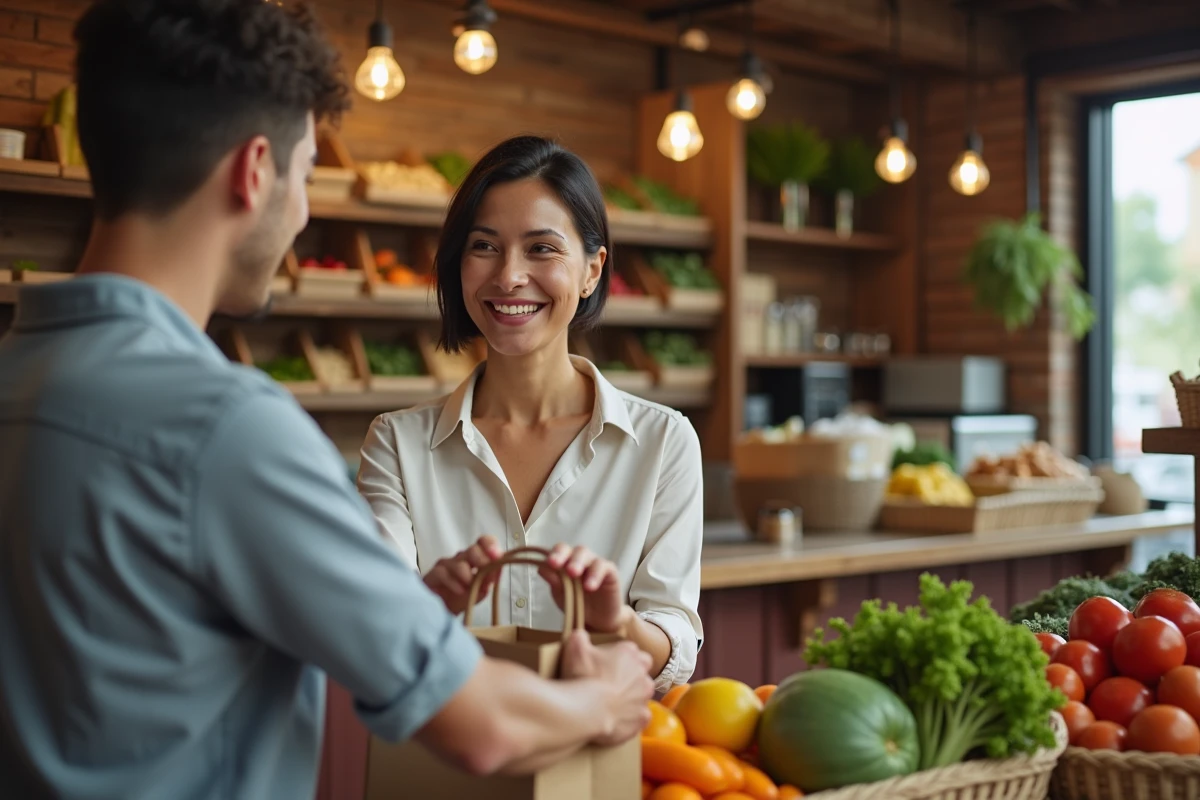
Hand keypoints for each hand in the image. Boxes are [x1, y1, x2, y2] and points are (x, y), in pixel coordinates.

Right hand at [424, 536, 503, 615]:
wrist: (442, 613)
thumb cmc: (463, 598)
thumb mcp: (481, 590)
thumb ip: (490, 579)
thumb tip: (498, 569)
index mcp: (475, 558)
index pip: (484, 542)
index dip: (490, 545)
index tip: (496, 556)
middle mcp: (461, 558)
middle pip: (473, 550)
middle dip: (481, 561)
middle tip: (485, 575)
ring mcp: (445, 564)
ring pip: (459, 564)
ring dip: (468, 578)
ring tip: (469, 590)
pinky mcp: (432, 574)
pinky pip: (442, 573)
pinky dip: (453, 583)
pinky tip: (459, 591)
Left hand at [540, 544, 627, 634]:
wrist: (597, 621)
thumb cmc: (576, 604)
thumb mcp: (561, 595)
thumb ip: (554, 582)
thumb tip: (541, 569)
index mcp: (566, 562)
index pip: (559, 551)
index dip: (554, 554)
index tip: (550, 563)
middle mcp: (580, 559)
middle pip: (571, 549)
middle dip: (563, 555)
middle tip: (557, 564)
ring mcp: (594, 563)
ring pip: (586, 554)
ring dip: (578, 562)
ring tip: (573, 574)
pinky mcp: (609, 571)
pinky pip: (603, 566)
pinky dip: (595, 574)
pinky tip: (589, 586)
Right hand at [561, 631, 653, 745]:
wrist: (587, 711)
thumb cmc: (582, 677)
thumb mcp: (575, 648)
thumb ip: (581, 637)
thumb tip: (581, 635)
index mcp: (629, 652)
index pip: (633, 652)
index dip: (623, 659)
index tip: (611, 665)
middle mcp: (642, 672)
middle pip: (641, 672)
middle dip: (630, 677)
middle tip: (611, 684)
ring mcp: (644, 696)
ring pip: (642, 694)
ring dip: (631, 697)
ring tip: (612, 703)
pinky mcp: (642, 717)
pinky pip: (641, 716)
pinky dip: (631, 717)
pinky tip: (616, 718)